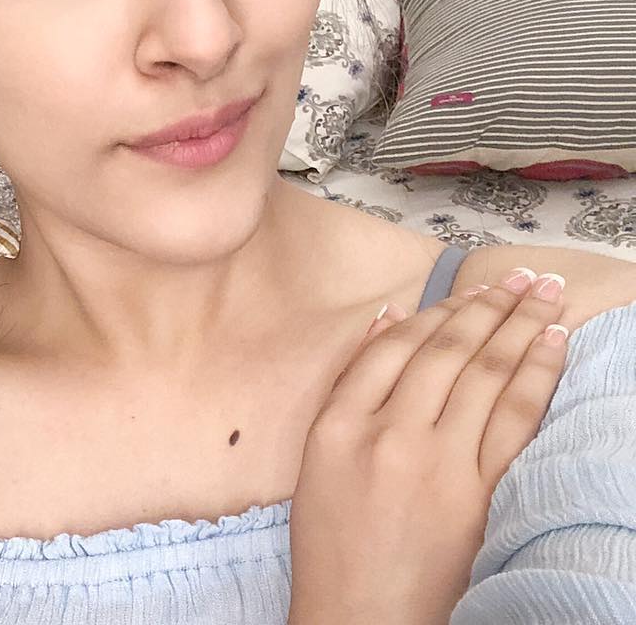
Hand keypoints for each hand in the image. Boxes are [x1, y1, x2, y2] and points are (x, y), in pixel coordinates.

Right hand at [287, 267, 569, 624]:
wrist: (362, 615)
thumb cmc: (332, 538)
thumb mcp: (318, 453)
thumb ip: (349, 383)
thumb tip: (388, 320)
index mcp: (341, 423)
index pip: (397, 346)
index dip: (440, 311)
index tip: (471, 289)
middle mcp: (389, 434)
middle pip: (448, 353)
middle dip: (490, 306)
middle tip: (522, 278)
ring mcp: (437, 464)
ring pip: (486, 377)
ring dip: (520, 327)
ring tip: (545, 295)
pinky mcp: (477, 496)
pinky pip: (514, 422)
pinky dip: (536, 377)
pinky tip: (551, 346)